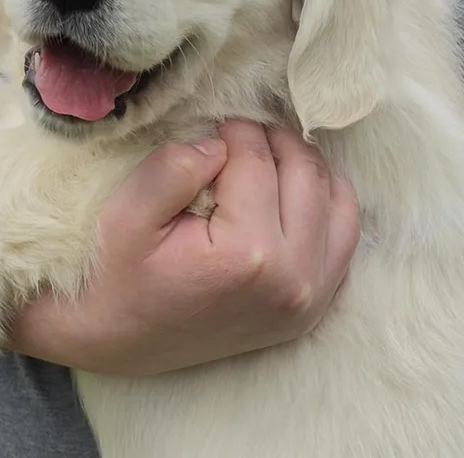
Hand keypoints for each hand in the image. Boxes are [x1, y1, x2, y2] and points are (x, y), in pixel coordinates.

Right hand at [8, 119, 359, 374]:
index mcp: (245, 254)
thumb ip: (173, 169)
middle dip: (275, 141)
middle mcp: (292, 279)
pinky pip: (345, 238)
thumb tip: (219, 145)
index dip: (238, 130)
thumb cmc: (118, 273)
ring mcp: (310, 299)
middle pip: (305, 175)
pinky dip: (328, 203)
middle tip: (243, 134)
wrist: (120, 338)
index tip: (218, 124)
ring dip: (305, 167)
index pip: (258, 161)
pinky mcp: (314, 309)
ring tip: (269, 155)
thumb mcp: (126, 214)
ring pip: (338, 202)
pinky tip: (295, 190)